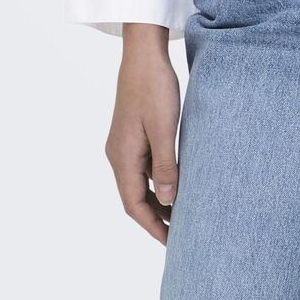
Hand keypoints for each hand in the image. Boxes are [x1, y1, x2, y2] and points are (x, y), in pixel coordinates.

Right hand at [105, 24, 180, 243]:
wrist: (143, 55)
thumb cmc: (154, 88)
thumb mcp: (164, 129)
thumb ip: (166, 166)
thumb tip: (168, 201)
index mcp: (123, 157)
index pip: (134, 204)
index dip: (152, 226)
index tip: (171, 243)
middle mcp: (118, 154)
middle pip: (134, 197)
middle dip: (155, 218)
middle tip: (180, 234)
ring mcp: (123, 144)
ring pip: (138, 183)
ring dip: (156, 201)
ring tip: (181, 214)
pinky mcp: (132, 134)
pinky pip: (142, 167)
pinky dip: (156, 181)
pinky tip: (175, 183)